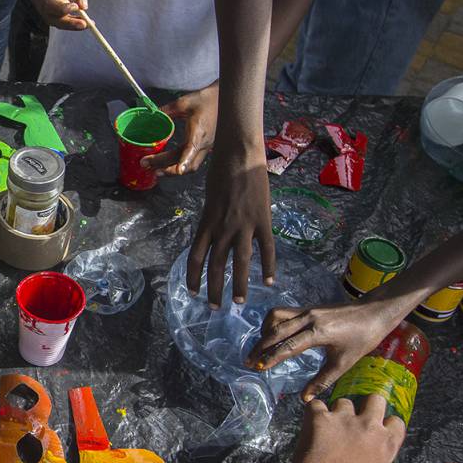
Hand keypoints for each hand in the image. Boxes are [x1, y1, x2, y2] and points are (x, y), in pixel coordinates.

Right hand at [31, 0, 87, 29]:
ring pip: (56, 22)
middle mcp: (39, 0)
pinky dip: (73, 23)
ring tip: (88, 24)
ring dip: (72, 24)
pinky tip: (86, 22)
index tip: (76, 7)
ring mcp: (43, 9)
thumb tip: (84, 7)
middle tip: (84, 24)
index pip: (47, 2)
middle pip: (50, 16)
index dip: (60, 8)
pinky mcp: (51, 14)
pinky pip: (61, 22)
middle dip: (68, 22)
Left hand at [142, 82, 217, 175]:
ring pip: (191, 167)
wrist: (223, 100)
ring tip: (156, 170)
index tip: (178, 170)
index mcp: (199, 131)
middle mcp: (204, 143)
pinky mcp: (206, 148)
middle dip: (166, 168)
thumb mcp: (183, 102)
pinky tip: (168, 164)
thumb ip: (165, 111)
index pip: (191, 149)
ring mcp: (206, 148)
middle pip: (186, 163)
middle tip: (146, 165)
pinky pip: (192, 161)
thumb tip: (150, 116)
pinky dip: (180, 165)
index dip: (185, 161)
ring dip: (173, 171)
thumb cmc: (205, 100)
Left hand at [186, 147, 274, 306]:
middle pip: (215, 266)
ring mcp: (243, 226)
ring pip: (239, 263)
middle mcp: (222, 228)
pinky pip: (266, 248)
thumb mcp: (209, 199)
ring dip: (238, 285)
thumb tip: (212, 235)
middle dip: (213, 290)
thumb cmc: (221, 172)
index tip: (192, 292)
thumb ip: (211, 219)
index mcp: (206, 223)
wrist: (240, 155)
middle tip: (214, 307)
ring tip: (238, 302)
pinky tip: (269, 281)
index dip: (193, 277)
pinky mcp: (263, 221)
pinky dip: (268, 266)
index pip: (195, 257)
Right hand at [245, 298, 406, 401]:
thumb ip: (323, 380)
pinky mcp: (308, 308)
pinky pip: (283, 313)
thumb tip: (305, 398)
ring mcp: (307, 311)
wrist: (375, 312)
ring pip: (276, 317)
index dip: (271, 358)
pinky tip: (274, 335)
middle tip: (249, 361)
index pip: (287, 346)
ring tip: (261, 348)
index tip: (258, 367)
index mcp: (318, 332)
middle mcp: (308, 318)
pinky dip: (273, 323)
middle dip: (260, 346)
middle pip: (275, 331)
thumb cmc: (363, 338)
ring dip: (265, 332)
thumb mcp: (344, 362)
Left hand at [287, 394, 404, 462]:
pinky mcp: (320, 417)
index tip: (377, 429)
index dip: (386, 424)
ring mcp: (344, 419)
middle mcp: (369, 426)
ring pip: (344, 401)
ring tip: (328, 426)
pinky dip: (313, 413)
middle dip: (367, 404)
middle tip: (354, 417)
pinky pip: (316, 405)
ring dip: (337, 411)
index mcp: (386, 444)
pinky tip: (310, 425)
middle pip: (375, 399)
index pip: (396, 421)